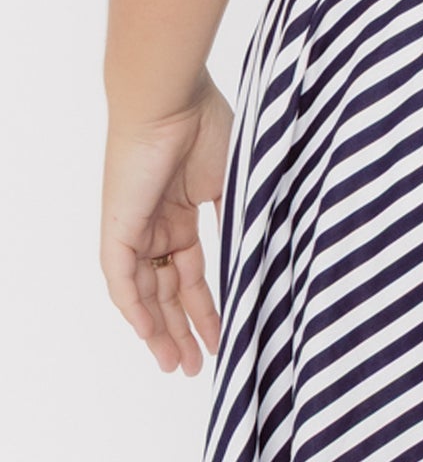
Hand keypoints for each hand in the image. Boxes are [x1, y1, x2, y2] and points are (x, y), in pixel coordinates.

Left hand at [100, 73, 233, 373]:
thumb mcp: (234, 178)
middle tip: (199, 364)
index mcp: (183, 210)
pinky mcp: (119, 228)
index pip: (192, 270)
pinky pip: (123, 281)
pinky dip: (137, 309)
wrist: (171, 98)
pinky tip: (153, 335)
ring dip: (161, 330)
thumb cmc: (206, 122)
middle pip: (168, 289)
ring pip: (146, 293)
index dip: (207, 304)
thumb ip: (241, 217)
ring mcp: (136, 227)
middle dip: (183, 328)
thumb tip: (263, 252)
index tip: (225, 334)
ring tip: (181, 364)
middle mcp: (157, 224)